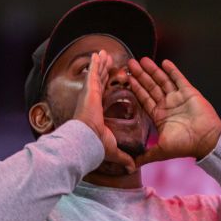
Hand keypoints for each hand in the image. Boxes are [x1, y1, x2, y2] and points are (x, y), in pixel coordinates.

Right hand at [73, 50, 136, 173]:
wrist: (87, 140)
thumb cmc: (96, 145)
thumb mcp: (114, 149)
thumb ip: (124, 156)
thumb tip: (133, 168)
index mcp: (97, 111)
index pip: (103, 95)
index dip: (107, 86)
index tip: (110, 79)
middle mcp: (92, 100)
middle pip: (99, 81)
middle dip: (103, 70)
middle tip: (108, 60)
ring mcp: (90, 93)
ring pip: (97, 74)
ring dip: (101, 64)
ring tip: (104, 53)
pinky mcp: (89, 89)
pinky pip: (93, 72)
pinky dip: (95, 62)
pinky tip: (98, 53)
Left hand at [127, 57, 220, 164]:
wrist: (207, 140)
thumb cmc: (185, 145)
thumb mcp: (161, 151)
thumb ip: (146, 156)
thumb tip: (131, 166)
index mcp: (159, 115)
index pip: (144, 99)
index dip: (135, 89)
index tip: (126, 79)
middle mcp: (167, 104)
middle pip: (151, 86)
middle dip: (141, 75)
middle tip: (130, 63)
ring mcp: (178, 97)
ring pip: (162, 80)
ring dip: (153, 70)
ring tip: (142, 60)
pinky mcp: (189, 92)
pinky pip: (179, 79)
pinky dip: (172, 71)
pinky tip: (164, 62)